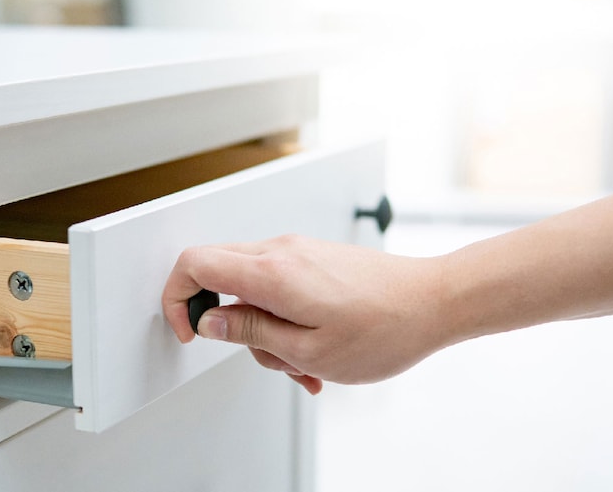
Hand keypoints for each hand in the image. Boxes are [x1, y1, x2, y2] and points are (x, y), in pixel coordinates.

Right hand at [161, 234, 452, 393]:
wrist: (434, 302)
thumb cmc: (384, 328)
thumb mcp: (307, 349)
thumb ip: (249, 331)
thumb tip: (210, 319)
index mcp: (272, 272)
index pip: (194, 263)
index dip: (178, 298)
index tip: (190, 330)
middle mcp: (281, 251)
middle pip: (218, 274)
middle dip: (230, 324)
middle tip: (262, 354)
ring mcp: (299, 251)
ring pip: (251, 288)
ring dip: (266, 330)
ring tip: (304, 362)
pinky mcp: (314, 257)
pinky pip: (279, 286)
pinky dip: (285, 319)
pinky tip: (316, 348)